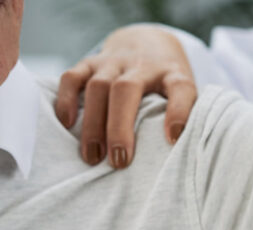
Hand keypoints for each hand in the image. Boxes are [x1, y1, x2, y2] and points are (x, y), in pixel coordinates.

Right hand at [55, 25, 197, 168]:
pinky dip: (66, 100)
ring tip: (92, 157)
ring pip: (98, 86)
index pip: (180, 88)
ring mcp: (114, 61)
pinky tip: (67, 125)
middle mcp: (143, 65)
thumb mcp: (184, 95)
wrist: (149, 43)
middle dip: (120, 128)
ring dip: (93, 124)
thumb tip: (180, 157)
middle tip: (119, 162)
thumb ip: (186, 117)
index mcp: (173, 74)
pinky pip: (72, 77)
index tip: (174, 139)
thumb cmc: (167, 84)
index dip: (178, 112)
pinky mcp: (90, 61)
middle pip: (126, 89)